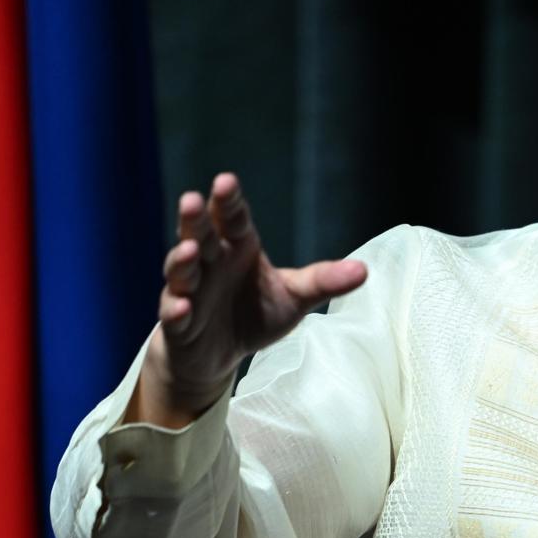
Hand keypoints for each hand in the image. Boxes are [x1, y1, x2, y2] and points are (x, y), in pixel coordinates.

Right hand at [130, 173, 367, 426]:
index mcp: (238, 248)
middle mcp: (210, 264)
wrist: (219, 356)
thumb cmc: (255, 314)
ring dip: (182, 259)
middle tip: (192, 200)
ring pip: (181, 270)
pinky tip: (182, 305)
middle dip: (195, 219)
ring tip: (190, 250)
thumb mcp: (294, 297)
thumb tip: (364, 270)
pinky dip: (176, 309)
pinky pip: (173, 315)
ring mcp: (189, 291)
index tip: (226, 181)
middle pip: (200, 235)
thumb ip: (323, 281)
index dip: (228, 202)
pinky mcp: (178, 324)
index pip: (233, 219)